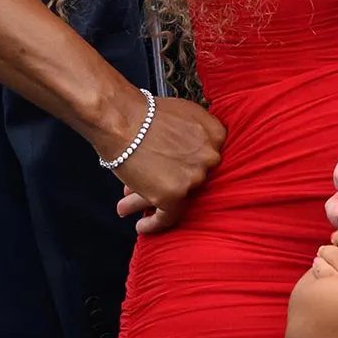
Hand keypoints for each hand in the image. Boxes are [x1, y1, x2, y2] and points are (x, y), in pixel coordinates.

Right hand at [97, 93, 224, 232]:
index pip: (209, 159)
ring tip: (133, 205)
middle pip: (193, 177)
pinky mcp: (173, 195)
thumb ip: (196, 132)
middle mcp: (210, 158)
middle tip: (156, 184)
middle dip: (172, 180)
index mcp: (216, 135)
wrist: (121, 119)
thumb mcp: (185, 112)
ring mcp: (193, 178)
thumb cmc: (145, 113)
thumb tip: (190, 149)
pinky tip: (142, 225)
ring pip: (176, 197)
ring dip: (152, 201)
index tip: (182, 172)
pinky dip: (153, 224)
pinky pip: (166, 217)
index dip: (191, 165)